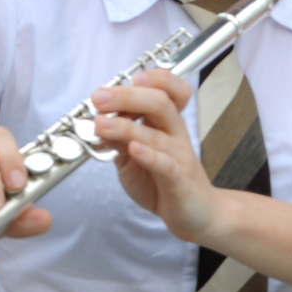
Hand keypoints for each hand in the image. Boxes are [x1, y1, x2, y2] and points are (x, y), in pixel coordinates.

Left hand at [91, 68, 224, 241]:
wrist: (196, 214)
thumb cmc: (163, 181)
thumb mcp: (133, 155)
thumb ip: (118, 138)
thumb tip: (95, 120)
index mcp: (167, 122)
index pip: (170, 89)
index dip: (153, 77)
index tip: (127, 77)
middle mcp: (176, 133)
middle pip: (160, 102)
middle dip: (126, 96)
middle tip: (98, 98)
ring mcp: (180, 156)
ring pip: (156, 134)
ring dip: (125, 127)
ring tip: (100, 125)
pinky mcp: (179, 181)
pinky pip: (166, 165)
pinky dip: (149, 155)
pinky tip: (133, 150)